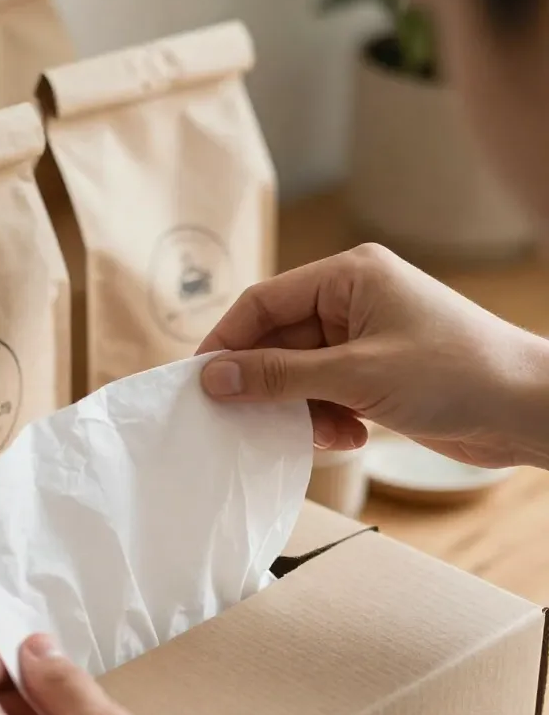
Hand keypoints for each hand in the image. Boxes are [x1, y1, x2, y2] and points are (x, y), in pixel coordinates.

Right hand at [198, 243, 548, 468]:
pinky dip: (325, 419)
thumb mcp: (354, 375)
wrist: (527, 410)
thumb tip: (212, 377)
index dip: (226, 341)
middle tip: (241, 421)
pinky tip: (347, 437)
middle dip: (267, 385)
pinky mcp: (375, 373)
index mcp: (348, 277)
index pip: (263, 302)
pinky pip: (324, 393)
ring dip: (299, 409)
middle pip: (278, 342)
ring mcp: (364, 338)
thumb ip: (277, 377)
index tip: (198, 381)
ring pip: (298, 374)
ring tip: (322, 434)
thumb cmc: (453, 374)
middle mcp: (352, 301)